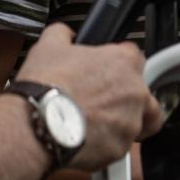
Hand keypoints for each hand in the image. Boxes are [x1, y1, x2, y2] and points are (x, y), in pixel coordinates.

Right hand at [15, 23, 161, 171]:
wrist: (35, 123)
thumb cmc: (45, 86)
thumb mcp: (49, 47)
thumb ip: (63, 34)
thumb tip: (64, 32)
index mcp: (125, 62)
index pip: (134, 58)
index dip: (117, 67)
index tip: (105, 75)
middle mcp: (136, 91)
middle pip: (143, 94)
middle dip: (127, 99)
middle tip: (102, 104)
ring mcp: (131, 120)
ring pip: (138, 123)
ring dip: (120, 124)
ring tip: (94, 126)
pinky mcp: (120, 147)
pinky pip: (118, 147)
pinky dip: (104, 146)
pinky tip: (85, 140)